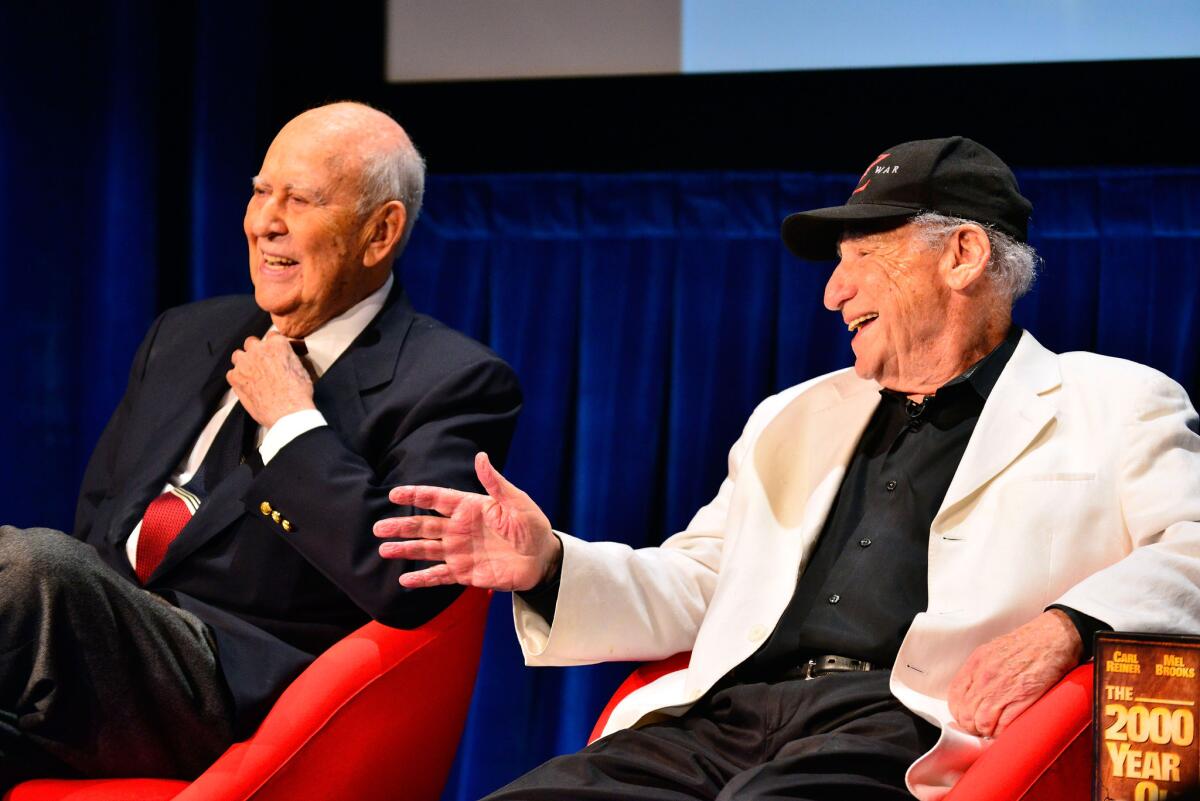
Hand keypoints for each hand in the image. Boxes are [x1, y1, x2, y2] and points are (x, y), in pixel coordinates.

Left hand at [227, 332, 315, 427]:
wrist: (288, 413)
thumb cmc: (297, 395)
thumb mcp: (302, 370)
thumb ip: (289, 359)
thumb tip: (287, 360)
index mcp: (277, 345)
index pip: (272, 336)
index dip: (273, 345)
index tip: (273, 352)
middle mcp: (258, 350)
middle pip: (251, 342)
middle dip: (256, 351)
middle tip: (262, 363)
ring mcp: (244, 363)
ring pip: (238, 355)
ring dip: (244, 362)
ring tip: (252, 373)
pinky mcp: (235, 378)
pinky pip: (231, 373)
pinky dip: (237, 378)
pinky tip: (246, 385)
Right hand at [375, 452, 559, 590]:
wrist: (542, 558)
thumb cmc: (532, 526)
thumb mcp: (517, 502)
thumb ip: (496, 484)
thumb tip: (480, 457)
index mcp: (470, 507)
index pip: (437, 499)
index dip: (415, 495)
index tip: (394, 494)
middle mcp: (459, 529)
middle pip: (424, 526)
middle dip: (401, 526)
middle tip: (378, 527)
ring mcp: (459, 552)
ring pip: (426, 550)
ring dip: (404, 550)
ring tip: (383, 550)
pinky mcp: (464, 573)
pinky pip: (439, 576)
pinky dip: (422, 579)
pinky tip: (404, 580)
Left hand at [947, 609, 1081, 737]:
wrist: (1052, 638)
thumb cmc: (1026, 644)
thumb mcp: (992, 651)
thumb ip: (979, 671)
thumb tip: (972, 693)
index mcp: (976, 663)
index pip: (954, 696)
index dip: (958, 712)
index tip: (966, 717)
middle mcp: (985, 676)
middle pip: (966, 714)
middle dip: (971, 726)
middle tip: (980, 728)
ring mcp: (1002, 688)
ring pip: (982, 723)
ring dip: (987, 731)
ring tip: (993, 730)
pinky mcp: (1022, 698)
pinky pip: (1004, 725)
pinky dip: (1003, 732)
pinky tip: (1006, 730)